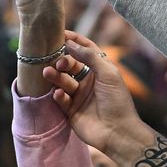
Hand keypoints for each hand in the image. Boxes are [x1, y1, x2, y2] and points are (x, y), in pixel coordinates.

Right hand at [41, 32, 138, 153]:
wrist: (118, 132)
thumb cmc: (117, 101)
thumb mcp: (108, 73)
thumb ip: (90, 56)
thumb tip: (71, 43)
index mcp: (99, 70)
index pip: (85, 50)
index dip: (74, 41)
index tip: (60, 34)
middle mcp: (88, 81)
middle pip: (69, 65)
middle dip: (62, 61)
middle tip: (59, 63)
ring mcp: (78, 96)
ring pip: (62, 81)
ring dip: (55, 76)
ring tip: (48, 73)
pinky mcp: (70, 111)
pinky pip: (60, 99)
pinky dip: (59, 95)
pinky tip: (61, 95)